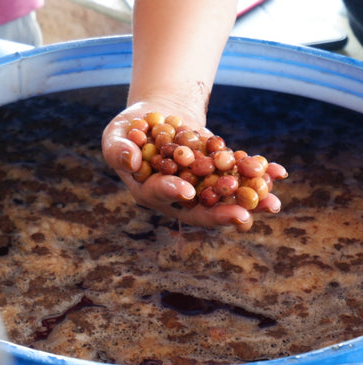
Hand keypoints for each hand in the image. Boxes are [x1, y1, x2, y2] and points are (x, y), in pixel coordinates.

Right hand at [102, 100, 286, 231]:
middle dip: (220, 213)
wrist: (158, 115)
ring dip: (248, 200)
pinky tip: (279, 173)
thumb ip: (118, 150)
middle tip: (242, 216)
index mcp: (150, 191)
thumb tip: (131, 161)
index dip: (172, 193)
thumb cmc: (131, 129)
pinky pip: (239, 173)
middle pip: (199, 209)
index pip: (160, 194)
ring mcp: (202, 185)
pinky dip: (258, 173)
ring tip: (272, 203)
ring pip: (225, 196)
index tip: (187, 191)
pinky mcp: (219, 170)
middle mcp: (178, 195)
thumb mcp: (117, 134)